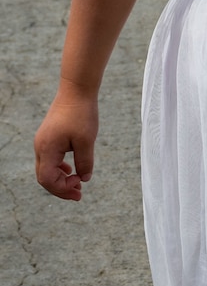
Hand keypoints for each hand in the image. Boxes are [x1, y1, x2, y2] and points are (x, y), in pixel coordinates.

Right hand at [34, 82, 99, 200]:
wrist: (76, 91)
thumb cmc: (82, 114)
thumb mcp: (87, 141)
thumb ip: (85, 162)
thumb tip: (84, 179)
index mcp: (47, 149)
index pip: (47, 180)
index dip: (62, 189)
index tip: (80, 191)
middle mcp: (40, 147)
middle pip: (44, 177)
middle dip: (61, 188)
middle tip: (79, 194)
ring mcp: (43, 142)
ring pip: (46, 169)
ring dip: (60, 178)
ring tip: (77, 183)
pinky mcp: (48, 137)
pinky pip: (49, 159)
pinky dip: (59, 168)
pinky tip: (71, 169)